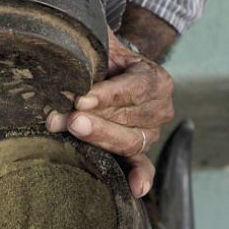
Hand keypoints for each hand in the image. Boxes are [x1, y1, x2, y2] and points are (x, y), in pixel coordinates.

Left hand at [46, 29, 174, 197]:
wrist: (115, 74)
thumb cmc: (106, 58)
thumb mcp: (104, 44)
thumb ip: (93, 41)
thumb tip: (68, 39)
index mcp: (156, 79)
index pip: (132, 89)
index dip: (106, 95)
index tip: (80, 98)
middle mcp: (160, 108)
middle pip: (127, 118)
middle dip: (94, 119)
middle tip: (68, 118)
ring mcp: (151, 133)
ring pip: (128, 141)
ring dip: (99, 138)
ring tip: (72, 130)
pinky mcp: (139, 151)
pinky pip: (142, 166)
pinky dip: (139, 177)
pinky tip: (135, 189)